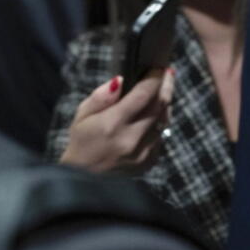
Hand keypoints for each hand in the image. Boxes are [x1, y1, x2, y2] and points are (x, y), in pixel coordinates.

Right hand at [59, 69, 174, 173]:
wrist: (82, 181)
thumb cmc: (81, 143)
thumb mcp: (82, 116)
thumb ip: (101, 97)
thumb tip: (121, 80)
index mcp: (113, 124)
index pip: (143, 95)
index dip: (154, 79)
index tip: (159, 68)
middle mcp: (132, 138)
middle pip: (159, 105)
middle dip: (166, 86)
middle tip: (168, 73)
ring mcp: (143, 153)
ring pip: (163, 120)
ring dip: (164, 104)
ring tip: (161, 91)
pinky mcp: (149, 162)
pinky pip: (161, 136)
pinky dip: (159, 123)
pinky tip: (153, 116)